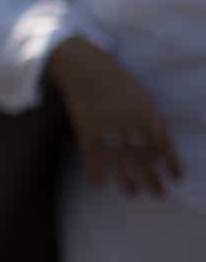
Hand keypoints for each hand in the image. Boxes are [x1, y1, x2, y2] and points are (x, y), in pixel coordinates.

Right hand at [49, 36, 181, 195]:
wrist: (84, 67)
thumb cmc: (117, 83)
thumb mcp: (141, 97)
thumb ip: (151, 120)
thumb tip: (162, 150)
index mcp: (145, 110)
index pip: (163, 142)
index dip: (171, 161)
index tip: (176, 177)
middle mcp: (127, 119)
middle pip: (143, 155)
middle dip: (152, 177)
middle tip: (158, 193)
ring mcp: (105, 124)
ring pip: (119, 158)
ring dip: (127, 179)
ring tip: (133, 194)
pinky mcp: (85, 126)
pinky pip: (92, 153)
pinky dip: (95, 170)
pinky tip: (100, 184)